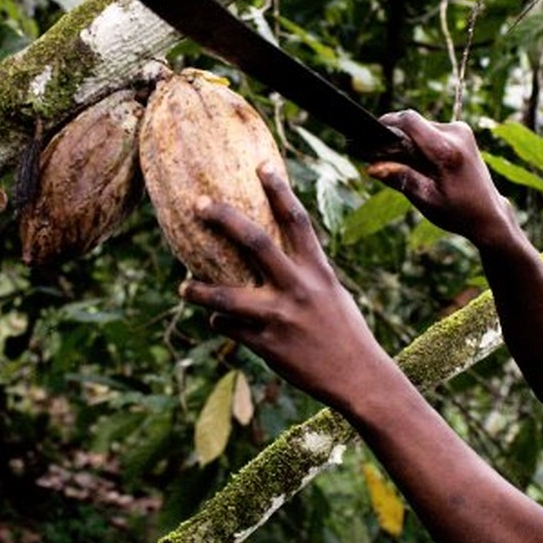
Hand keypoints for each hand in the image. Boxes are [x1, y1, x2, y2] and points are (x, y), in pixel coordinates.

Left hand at [181, 165, 392, 409]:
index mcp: (317, 271)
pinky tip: (217, 321)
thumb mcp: (330, 293)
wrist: (357, 378)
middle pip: (255, 243)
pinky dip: (221, 323)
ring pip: (227, 297)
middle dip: (224, 219)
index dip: (279, 190)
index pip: (296, 221)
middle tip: (198, 204)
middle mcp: (298, 288)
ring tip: (184, 286)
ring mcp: (280, 318)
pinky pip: (231, 329)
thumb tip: (271, 256)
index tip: (261, 165)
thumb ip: (303, 272)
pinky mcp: (268, 346)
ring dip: (200, 291)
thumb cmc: (343, 331)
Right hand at [366, 111, 517, 249]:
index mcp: (446, 151)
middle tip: (386, 160)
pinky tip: (423, 163)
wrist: (488, 213)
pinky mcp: (462, 131)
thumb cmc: (457, 211)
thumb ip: (399, 178)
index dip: (387, 123)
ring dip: (410, 141)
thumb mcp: (425, 200)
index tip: (372, 134)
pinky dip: (422, 142)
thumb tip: (371, 166)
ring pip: (422, 126)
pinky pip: (431, 130)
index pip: (410, 120)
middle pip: (414, 124)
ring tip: (410, 167)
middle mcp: (456, 134)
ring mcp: (462, 130)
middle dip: (397, 138)